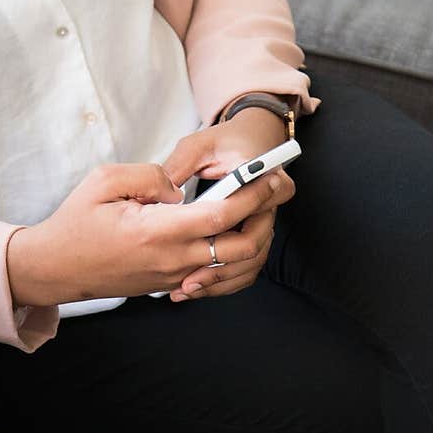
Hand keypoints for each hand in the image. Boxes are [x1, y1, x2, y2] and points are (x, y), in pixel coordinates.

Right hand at [7, 161, 285, 305]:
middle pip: (240, 248)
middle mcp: (172, 259)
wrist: (57, 268)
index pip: (222, 215)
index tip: (270, 175)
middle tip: (272, 192)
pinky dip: (229, 257)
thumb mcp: (105, 181)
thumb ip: (150, 175)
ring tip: (255, 209)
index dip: (253, 194)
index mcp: (158, 231)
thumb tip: (180, 186)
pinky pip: (211, 275)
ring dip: (250, 238)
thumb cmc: (76, 223)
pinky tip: (228, 230)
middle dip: (264, 220)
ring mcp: (172, 276)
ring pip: (230, 266)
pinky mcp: (169, 284)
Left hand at [160, 108, 295, 301]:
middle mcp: (269, 205)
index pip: (271, 195)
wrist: (247, 147)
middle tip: (190, 278)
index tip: (209, 239)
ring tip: (186, 289)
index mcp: (263, 175)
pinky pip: (245, 269)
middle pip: (255, 244)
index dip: (243, 215)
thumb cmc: (223, 143)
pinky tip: (193, 288)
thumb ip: (180, 165)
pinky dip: (222, 282)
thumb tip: (161, 193)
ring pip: (250, 263)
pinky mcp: (254, 239)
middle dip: (223, 265)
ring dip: (220, 280)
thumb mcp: (198, 145)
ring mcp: (263, 226)